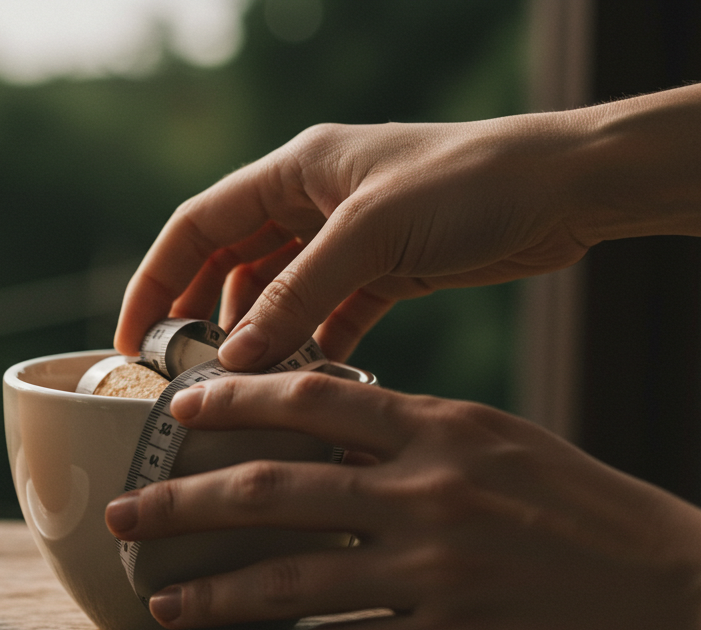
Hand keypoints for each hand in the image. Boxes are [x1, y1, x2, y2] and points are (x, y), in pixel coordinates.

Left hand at [104, 373, 700, 629]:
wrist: (687, 592)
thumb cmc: (593, 515)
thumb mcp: (506, 444)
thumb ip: (415, 434)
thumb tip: (323, 432)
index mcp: (443, 430)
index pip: (313, 397)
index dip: (233, 398)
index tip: (176, 410)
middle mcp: (428, 492)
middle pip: (269, 488)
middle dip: (180, 502)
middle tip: (122, 514)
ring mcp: (435, 570)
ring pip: (286, 578)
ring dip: (211, 593)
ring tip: (161, 603)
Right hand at [113, 81, 700, 369]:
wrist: (570, 186)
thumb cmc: (472, 183)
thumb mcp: (371, 236)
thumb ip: (297, 298)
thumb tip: (233, 361)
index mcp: (295, 170)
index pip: (196, 226)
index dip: (156, 282)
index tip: (131, 342)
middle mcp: (314, 200)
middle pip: (229, 263)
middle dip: (200, 318)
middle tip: (179, 378)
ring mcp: (350, 237)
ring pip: (278, 294)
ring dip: (259, 338)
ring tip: (243, 389)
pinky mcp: (389, 270)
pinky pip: (330, 314)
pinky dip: (314, 347)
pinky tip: (308, 382)